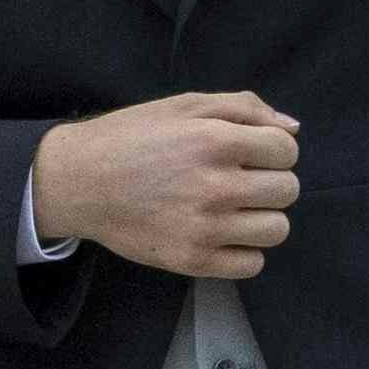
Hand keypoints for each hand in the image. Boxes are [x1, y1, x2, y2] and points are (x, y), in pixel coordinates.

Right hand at [29, 94, 300, 278]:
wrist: (76, 182)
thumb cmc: (131, 137)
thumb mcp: (184, 105)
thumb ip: (244, 107)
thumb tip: (293, 129)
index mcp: (215, 141)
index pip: (287, 150)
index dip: (271, 149)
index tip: (246, 153)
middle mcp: (215, 186)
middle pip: (287, 190)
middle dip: (268, 181)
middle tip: (236, 180)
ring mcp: (204, 228)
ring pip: (277, 229)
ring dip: (261, 218)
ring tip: (231, 210)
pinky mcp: (190, 260)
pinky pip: (251, 264)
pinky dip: (244, 251)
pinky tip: (222, 235)